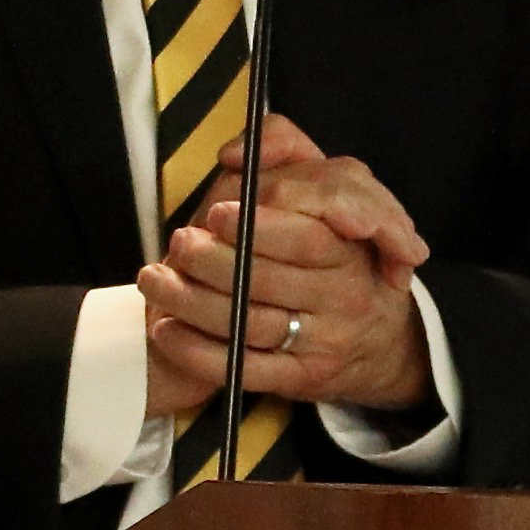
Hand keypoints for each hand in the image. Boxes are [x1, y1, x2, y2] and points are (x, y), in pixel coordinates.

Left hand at [138, 113, 434, 420]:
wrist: (378, 339)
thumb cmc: (337, 250)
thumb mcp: (330, 188)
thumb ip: (284, 149)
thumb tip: (236, 153)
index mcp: (352, 247)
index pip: (310, 236)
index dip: (260, 225)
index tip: (215, 213)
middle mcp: (346, 296)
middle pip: (273, 280)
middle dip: (217, 261)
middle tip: (178, 244)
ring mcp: (325, 342)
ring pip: (251, 324)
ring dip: (192, 303)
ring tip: (152, 280)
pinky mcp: (302, 380)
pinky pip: (246, 370)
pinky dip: (200, 352)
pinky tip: (165, 329)